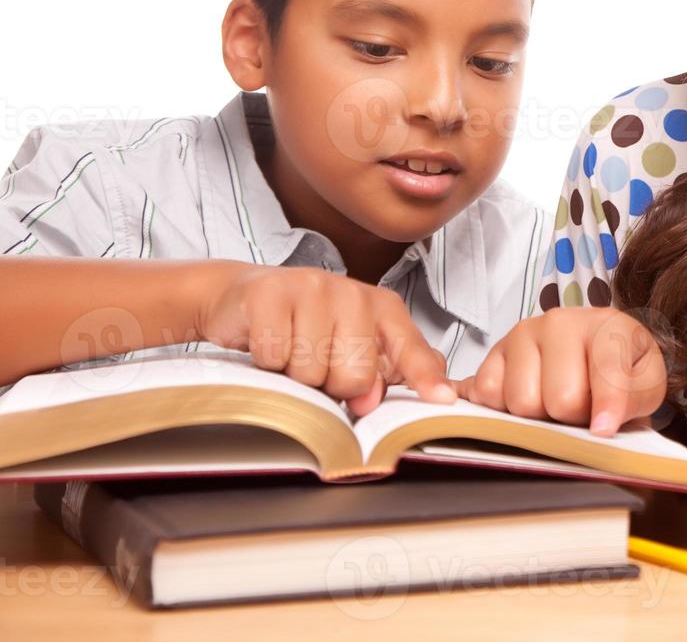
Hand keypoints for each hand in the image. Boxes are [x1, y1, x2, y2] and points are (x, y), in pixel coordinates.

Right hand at [195, 262, 455, 417]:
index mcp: (383, 308)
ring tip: (291, 351)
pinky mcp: (270, 292)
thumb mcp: (349, 346)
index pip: (410, 349)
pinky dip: (267, 362)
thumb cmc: (304, 327)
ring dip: (295, 374)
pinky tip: (269, 342)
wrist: (244, 297)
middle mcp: (353, 293)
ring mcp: (312, 287)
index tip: (442, 400)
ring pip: (311, 370)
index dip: (425, 378)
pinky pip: (274, 356)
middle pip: (355, 375)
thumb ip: (379, 373)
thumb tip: (374, 399)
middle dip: (332, 384)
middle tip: (318, 364)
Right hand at [453, 307, 665, 435]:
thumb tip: (600, 427)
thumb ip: (635, 400)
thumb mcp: (646, 385)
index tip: (603, 429)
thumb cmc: (622, 371)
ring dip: (540, 415)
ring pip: (523, 402)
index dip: (607, 406)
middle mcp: (560, 322)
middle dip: (573, 416)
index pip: (607, 370)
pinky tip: (530, 396)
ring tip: (555, 399)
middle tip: (582, 406)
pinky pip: (489, 395)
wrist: (591, 354)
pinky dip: (506, 409)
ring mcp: (522, 333)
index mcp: (606, 325)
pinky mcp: (493, 352)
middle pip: (561, 399)